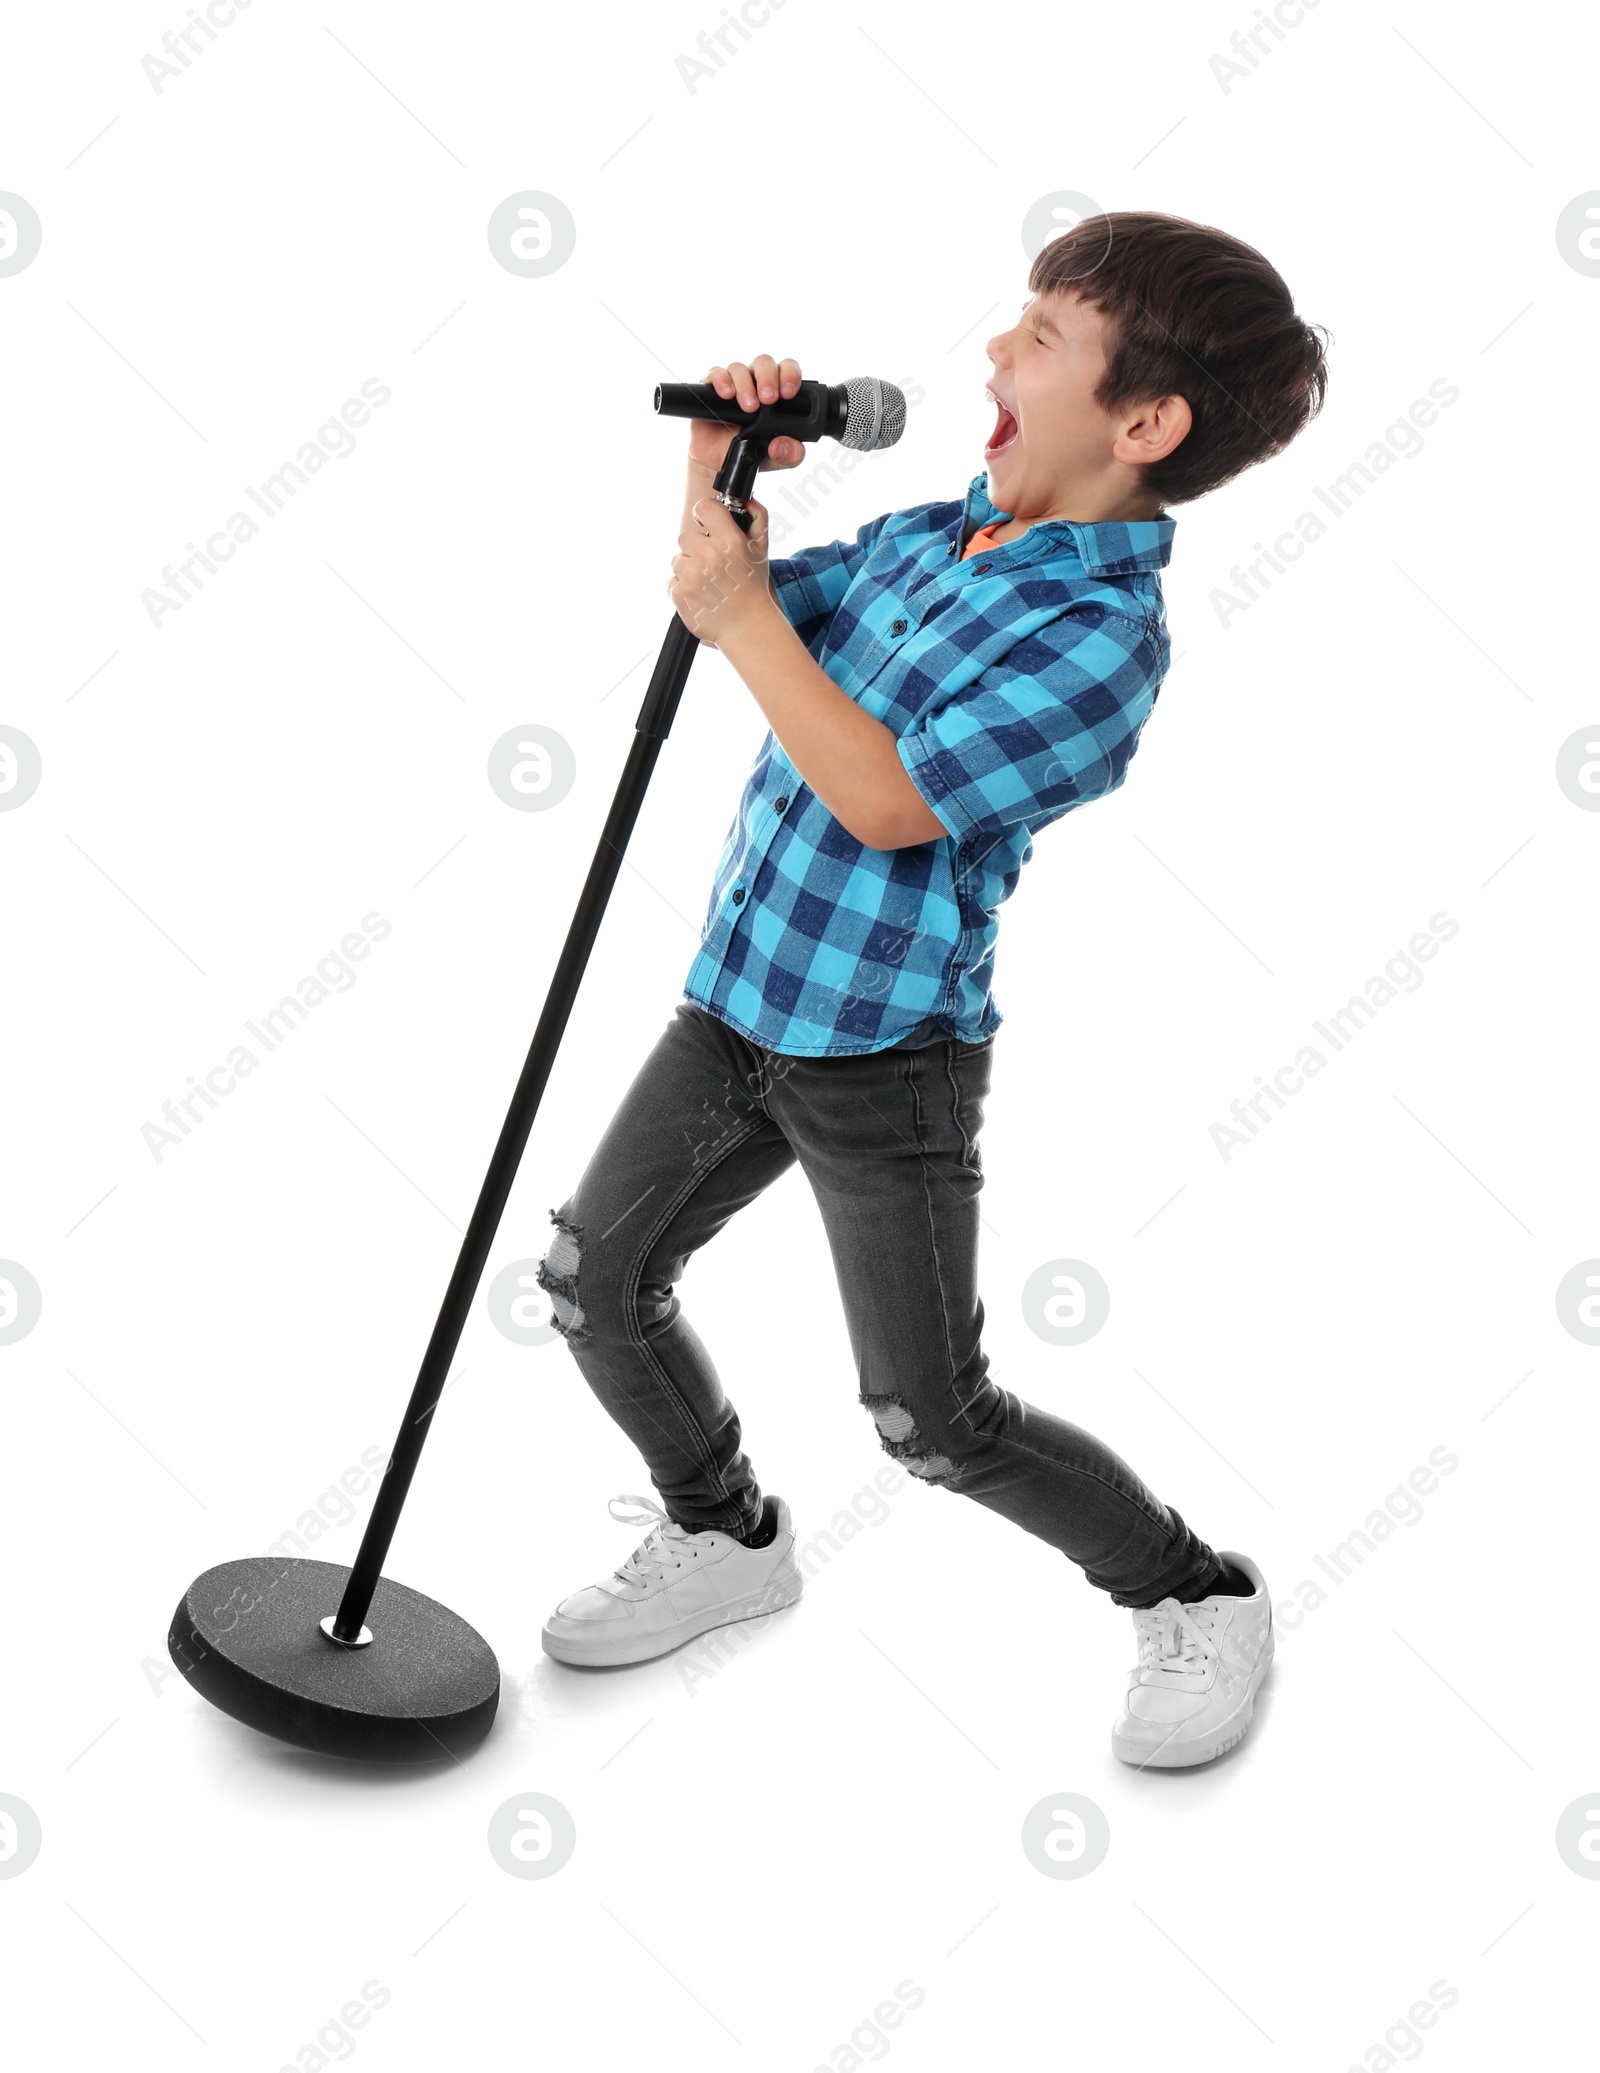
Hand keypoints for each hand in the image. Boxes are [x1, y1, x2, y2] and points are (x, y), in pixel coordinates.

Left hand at [670, 493, 777, 649]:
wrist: (747, 627)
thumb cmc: (753, 587)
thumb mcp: (762, 549)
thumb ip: (757, 517)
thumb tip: (745, 498)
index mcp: (730, 541)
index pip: (705, 507)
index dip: (703, 514)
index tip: (704, 523)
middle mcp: (710, 556)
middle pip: (684, 537)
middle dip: (695, 549)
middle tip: (711, 565)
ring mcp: (693, 576)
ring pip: (676, 560)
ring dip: (688, 570)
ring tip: (707, 584)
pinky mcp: (680, 594)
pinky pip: (671, 582)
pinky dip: (682, 589)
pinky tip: (700, 596)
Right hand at [689, 355, 808, 475]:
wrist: (722, 462)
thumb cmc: (753, 452)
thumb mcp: (779, 459)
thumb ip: (790, 454)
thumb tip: (783, 446)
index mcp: (778, 390)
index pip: (787, 369)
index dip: (790, 375)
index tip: (788, 393)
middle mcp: (756, 382)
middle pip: (764, 362)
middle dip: (768, 378)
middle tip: (768, 399)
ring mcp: (734, 383)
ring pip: (739, 368)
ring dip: (745, 385)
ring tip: (749, 408)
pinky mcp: (712, 389)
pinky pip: (715, 374)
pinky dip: (721, 380)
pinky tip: (727, 395)